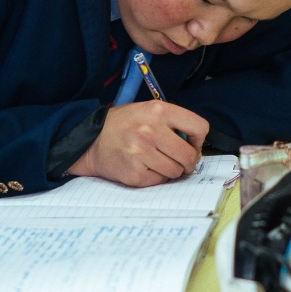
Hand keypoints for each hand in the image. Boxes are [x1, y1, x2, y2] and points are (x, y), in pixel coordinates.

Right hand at [68, 100, 208, 185]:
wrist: (90, 139)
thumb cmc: (123, 125)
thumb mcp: (148, 110)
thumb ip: (173, 122)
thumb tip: (195, 144)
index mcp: (158, 111)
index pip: (199, 127)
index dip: (199, 140)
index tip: (192, 144)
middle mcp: (151, 130)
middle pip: (189, 155)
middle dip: (189, 162)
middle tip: (182, 162)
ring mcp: (141, 153)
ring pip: (176, 171)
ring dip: (172, 170)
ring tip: (159, 162)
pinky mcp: (134, 173)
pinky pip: (159, 181)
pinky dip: (156, 178)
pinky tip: (146, 168)